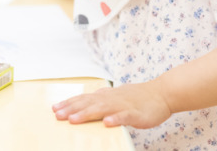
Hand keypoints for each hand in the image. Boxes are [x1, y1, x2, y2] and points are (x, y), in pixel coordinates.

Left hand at [52, 81, 171, 128]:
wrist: (162, 93)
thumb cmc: (138, 97)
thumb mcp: (116, 96)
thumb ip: (101, 100)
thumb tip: (84, 102)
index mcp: (106, 96)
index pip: (84, 99)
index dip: (69, 103)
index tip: (55, 108)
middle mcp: (112, 99)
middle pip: (89, 103)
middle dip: (72, 109)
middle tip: (57, 115)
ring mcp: (123, 105)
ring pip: (102, 109)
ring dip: (87, 113)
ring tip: (73, 119)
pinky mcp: (136, 113)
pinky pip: (124, 116)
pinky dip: (115, 119)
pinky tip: (106, 123)